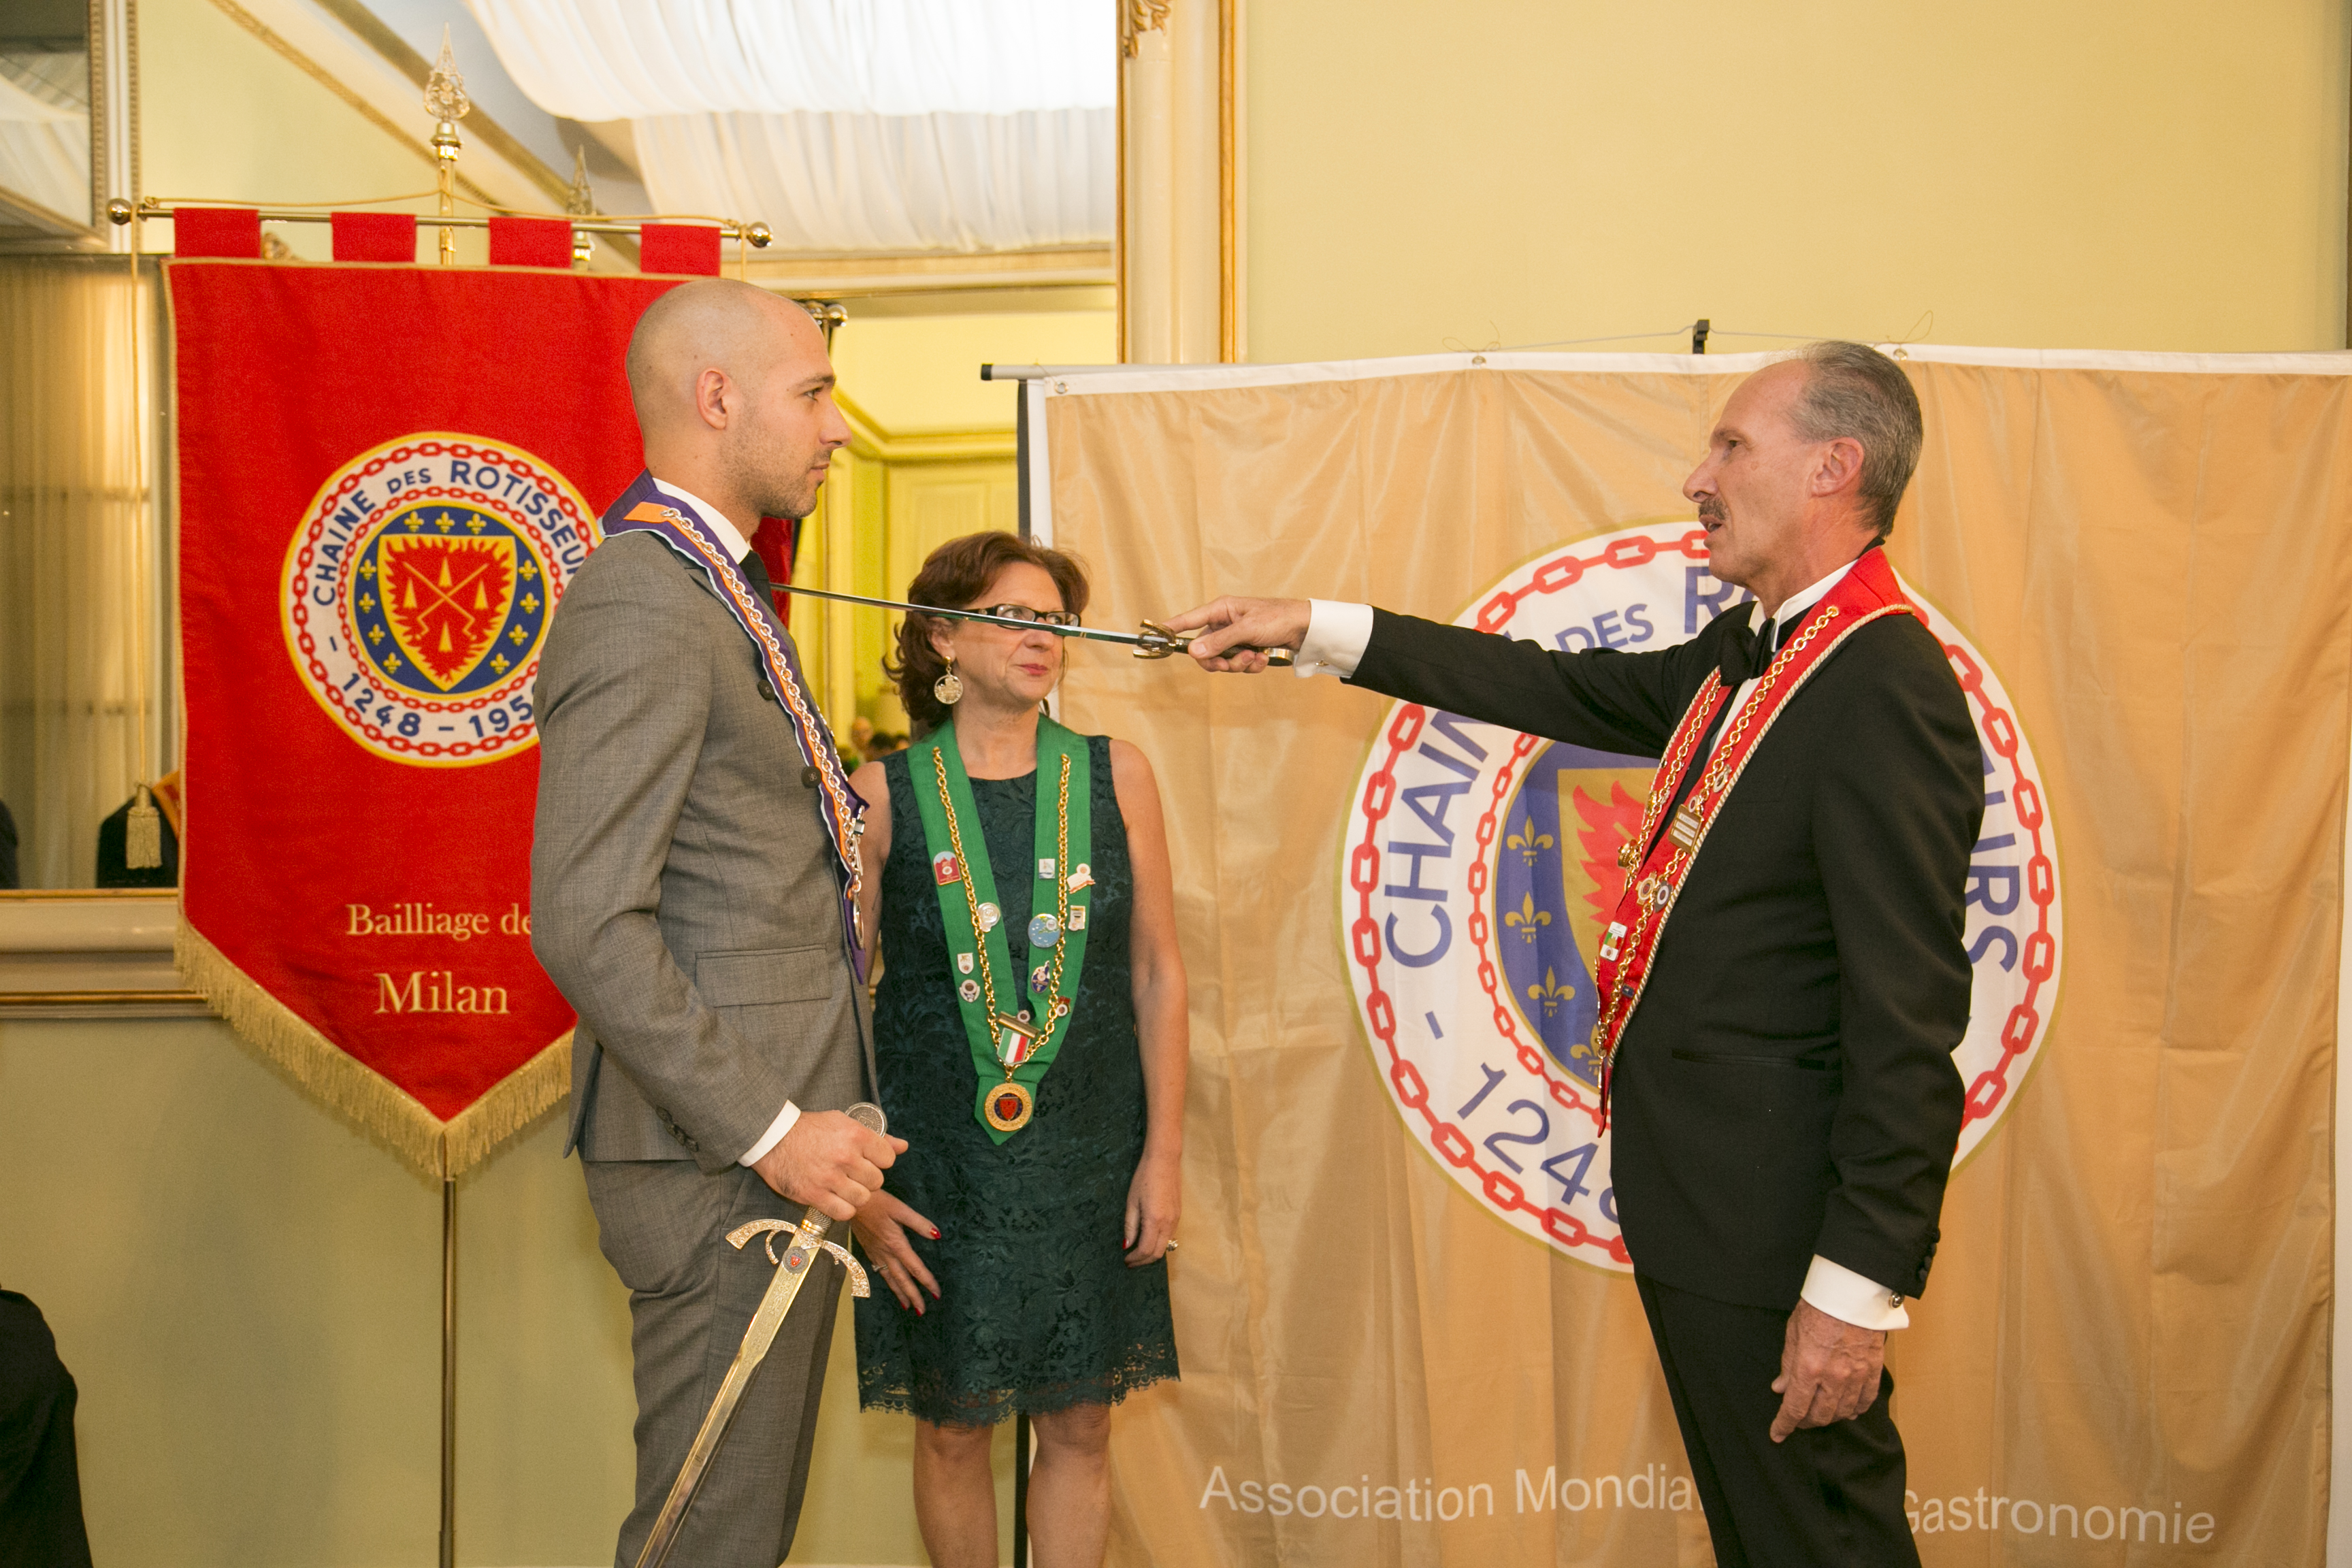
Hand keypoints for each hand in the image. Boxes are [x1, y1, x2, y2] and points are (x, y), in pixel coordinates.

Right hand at [751, 1110, 903, 1221]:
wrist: (772, 1138)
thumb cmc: (809, 1129)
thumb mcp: (844, 1123)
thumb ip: (876, 1137)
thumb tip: (903, 1146)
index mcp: (855, 1135)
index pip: (888, 1158)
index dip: (879, 1160)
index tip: (868, 1159)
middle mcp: (846, 1157)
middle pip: (877, 1181)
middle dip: (868, 1179)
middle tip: (853, 1173)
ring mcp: (830, 1178)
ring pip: (863, 1198)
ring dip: (856, 1195)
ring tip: (844, 1186)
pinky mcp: (815, 1195)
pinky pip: (845, 1212)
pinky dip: (843, 1208)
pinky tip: (836, 1198)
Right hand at [850, 1190, 941, 1312]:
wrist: (850, 1202)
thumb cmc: (877, 1202)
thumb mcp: (900, 1209)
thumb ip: (919, 1223)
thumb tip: (937, 1235)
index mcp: (896, 1244)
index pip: (915, 1268)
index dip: (927, 1282)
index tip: (936, 1294)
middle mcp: (885, 1253)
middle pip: (902, 1280)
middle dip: (913, 1296)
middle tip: (922, 1311)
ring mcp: (875, 1254)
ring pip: (890, 1279)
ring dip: (900, 1294)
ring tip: (908, 1306)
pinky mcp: (869, 1251)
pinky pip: (880, 1272)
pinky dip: (888, 1283)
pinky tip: (891, 1285)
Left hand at [1123, 1146, 1180, 1264]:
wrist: (1164, 1160)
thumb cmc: (1144, 1178)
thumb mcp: (1132, 1201)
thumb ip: (1130, 1225)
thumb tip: (1127, 1245)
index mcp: (1154, 1220)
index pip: (1146, 1250)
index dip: (1135, 1259)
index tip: (1125, 1260)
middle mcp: (1168, 1223)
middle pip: (1157, 1253)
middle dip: (1143, 1261)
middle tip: (1131, 1262)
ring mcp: (1176, 1220)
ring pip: (1165, 1247)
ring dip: (1151, 1254)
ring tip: (1137, 1253)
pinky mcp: (1178, 1215)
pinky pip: (1169, 1237)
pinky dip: (1158, 1244)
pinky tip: (1148, 1240)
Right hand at [1157, 596, 1310, 673]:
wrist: (1306, 628)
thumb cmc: (1277, 617)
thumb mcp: (1247, 629)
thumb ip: (1220, 642)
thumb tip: (1193, 651)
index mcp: (1220, 610)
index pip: (1188, 620)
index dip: (1171, 629)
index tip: (1154, 636)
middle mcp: (1224, 623)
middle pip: (1204, 650)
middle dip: (1219, 661)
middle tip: (1232, 664)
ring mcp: (1235, 638)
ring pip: (1222, 661)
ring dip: (1239, 664)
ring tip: (1256, 657)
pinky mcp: (1247, 649)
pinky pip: (1239, 665)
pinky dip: (1251, 666)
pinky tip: (1263, 658)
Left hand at [1769, 1297, 1886, 1441]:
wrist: (1851, 1292)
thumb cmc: (1819, 1308)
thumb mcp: (1793, 1334)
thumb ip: (1788, 1366)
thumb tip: (1780, 1388)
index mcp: (1808, 1368)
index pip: (1795, 1408)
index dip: (1784, 1425)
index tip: (1778, 1434)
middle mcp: (1833, 1377)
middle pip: (1820, 1415)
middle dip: (1806, 1422)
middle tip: (1799, 1420)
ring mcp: (1856, 1375)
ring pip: (1843, 1412)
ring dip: (1830, 1418)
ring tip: (1821, 1415)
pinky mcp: (1873, 1370)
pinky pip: (1866, 1399)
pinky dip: (1856, 1409)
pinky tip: (1849, 1411)